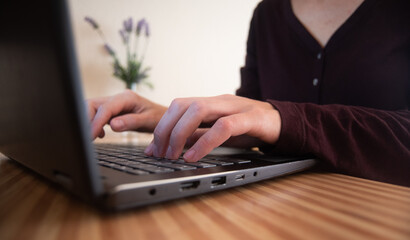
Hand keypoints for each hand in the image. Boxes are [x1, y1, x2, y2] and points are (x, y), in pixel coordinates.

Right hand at [87, 90, 166, 138]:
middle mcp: (118, 98)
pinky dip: (93, 124)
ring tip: (90, 137)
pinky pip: (97, 114)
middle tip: (85, 138)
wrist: (166, 117)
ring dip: (88, 122)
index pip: (105, 108)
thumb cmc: (159, 118)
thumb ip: (131, 122)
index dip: (95, 122)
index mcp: (127, 98)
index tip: (90, 136)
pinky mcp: (112, 110)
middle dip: (86, 120)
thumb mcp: (148, 121)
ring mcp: (114, 103)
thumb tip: (113, 125)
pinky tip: (100, 135)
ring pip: (92, 108)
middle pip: (93, 105)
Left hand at [144, 94, 280, 161]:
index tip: (151, 149)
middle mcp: (219, 101)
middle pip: (182, 105)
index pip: (177, 106)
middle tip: (159, 154)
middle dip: (165, 129)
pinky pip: (224, 126)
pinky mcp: (251, 118)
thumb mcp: (220, 131)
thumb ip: (199, 134)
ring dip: (180, 134)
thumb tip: (173, 144)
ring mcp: (235, 106)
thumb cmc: (251, 128)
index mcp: (210, 103)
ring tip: (173, 155)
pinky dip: (205, 141)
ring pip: (198, 110)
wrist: (285, 122)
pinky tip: (194, 156)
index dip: (161, 126)